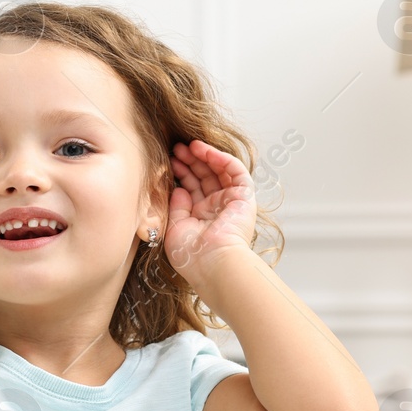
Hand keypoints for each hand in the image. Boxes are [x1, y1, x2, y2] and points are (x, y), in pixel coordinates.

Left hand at [164, 140, 256, 282]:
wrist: (212, 263)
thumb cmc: (191, 254)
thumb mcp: (175, 227)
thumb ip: (176, 206)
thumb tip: (178, 188)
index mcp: (200, 218)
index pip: (191, 188)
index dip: (180, 173)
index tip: (167, 160)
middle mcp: (216, 209)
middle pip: (204, 177)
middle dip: (189, 161)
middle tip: (175, 148)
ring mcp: (230, 202)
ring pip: (218, 171)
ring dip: (203, 156)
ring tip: (186, 146)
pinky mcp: (244, 198)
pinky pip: (234, 171)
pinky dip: (221, 158)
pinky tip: (204, 150)